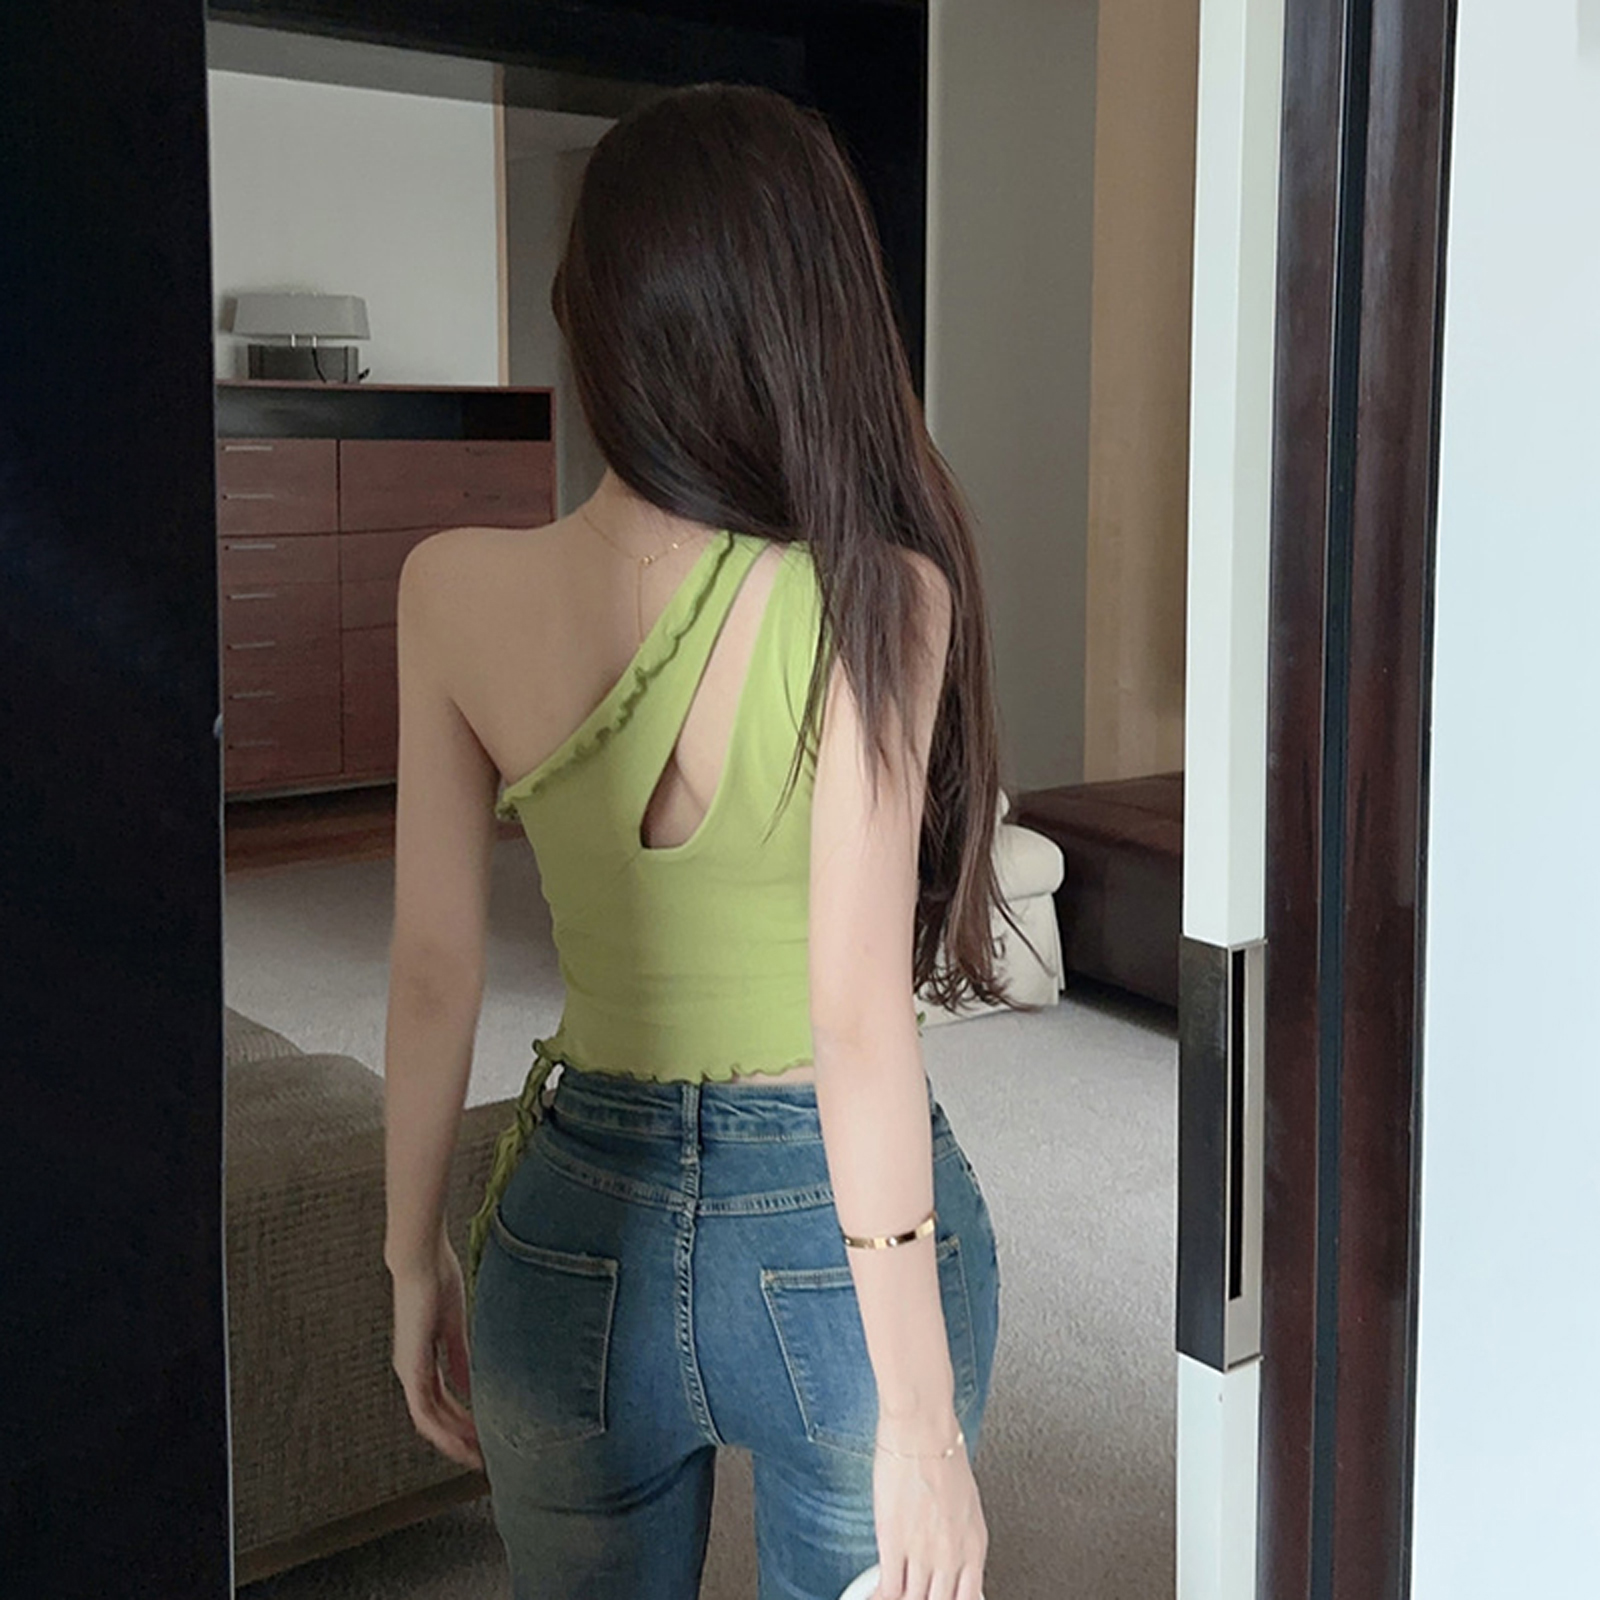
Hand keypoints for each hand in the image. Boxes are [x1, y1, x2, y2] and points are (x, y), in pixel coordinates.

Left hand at [389, 1236, 484, 1471]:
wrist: (421, 1261)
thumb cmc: (437, 1281)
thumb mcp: (454, 1328)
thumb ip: (460, 1358)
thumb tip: (470, 1384)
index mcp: (422, 1360)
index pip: (441, 1403)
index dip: (460, 1422)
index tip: (482, 1435)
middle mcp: (412, 1371)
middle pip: (434, 1419)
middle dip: (458, 1440)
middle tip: (481, 1456)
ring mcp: (409, 1371)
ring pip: (429, 1421)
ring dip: (452, 1440)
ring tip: (476, 1454)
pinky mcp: (412, 1366)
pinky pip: (425, 1408)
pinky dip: (444, 1426)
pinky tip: (462, 1437)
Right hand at [871, 1415, 987, 1599]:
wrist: (922, 1429)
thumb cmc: (943, 1453)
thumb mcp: (965, 1504)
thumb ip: (959, 1536)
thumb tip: (950, 1552)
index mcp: (974, 1545)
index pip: (968, 1599)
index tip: (937, 1598)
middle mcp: (952, 1554)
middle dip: (923, 1599)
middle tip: (912, 1592)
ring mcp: (923, 1553)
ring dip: (901, 1597)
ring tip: (892, 1593)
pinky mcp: (894, 1542)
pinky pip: (888, 1590)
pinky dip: (877, 1597)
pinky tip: (872, 1594)